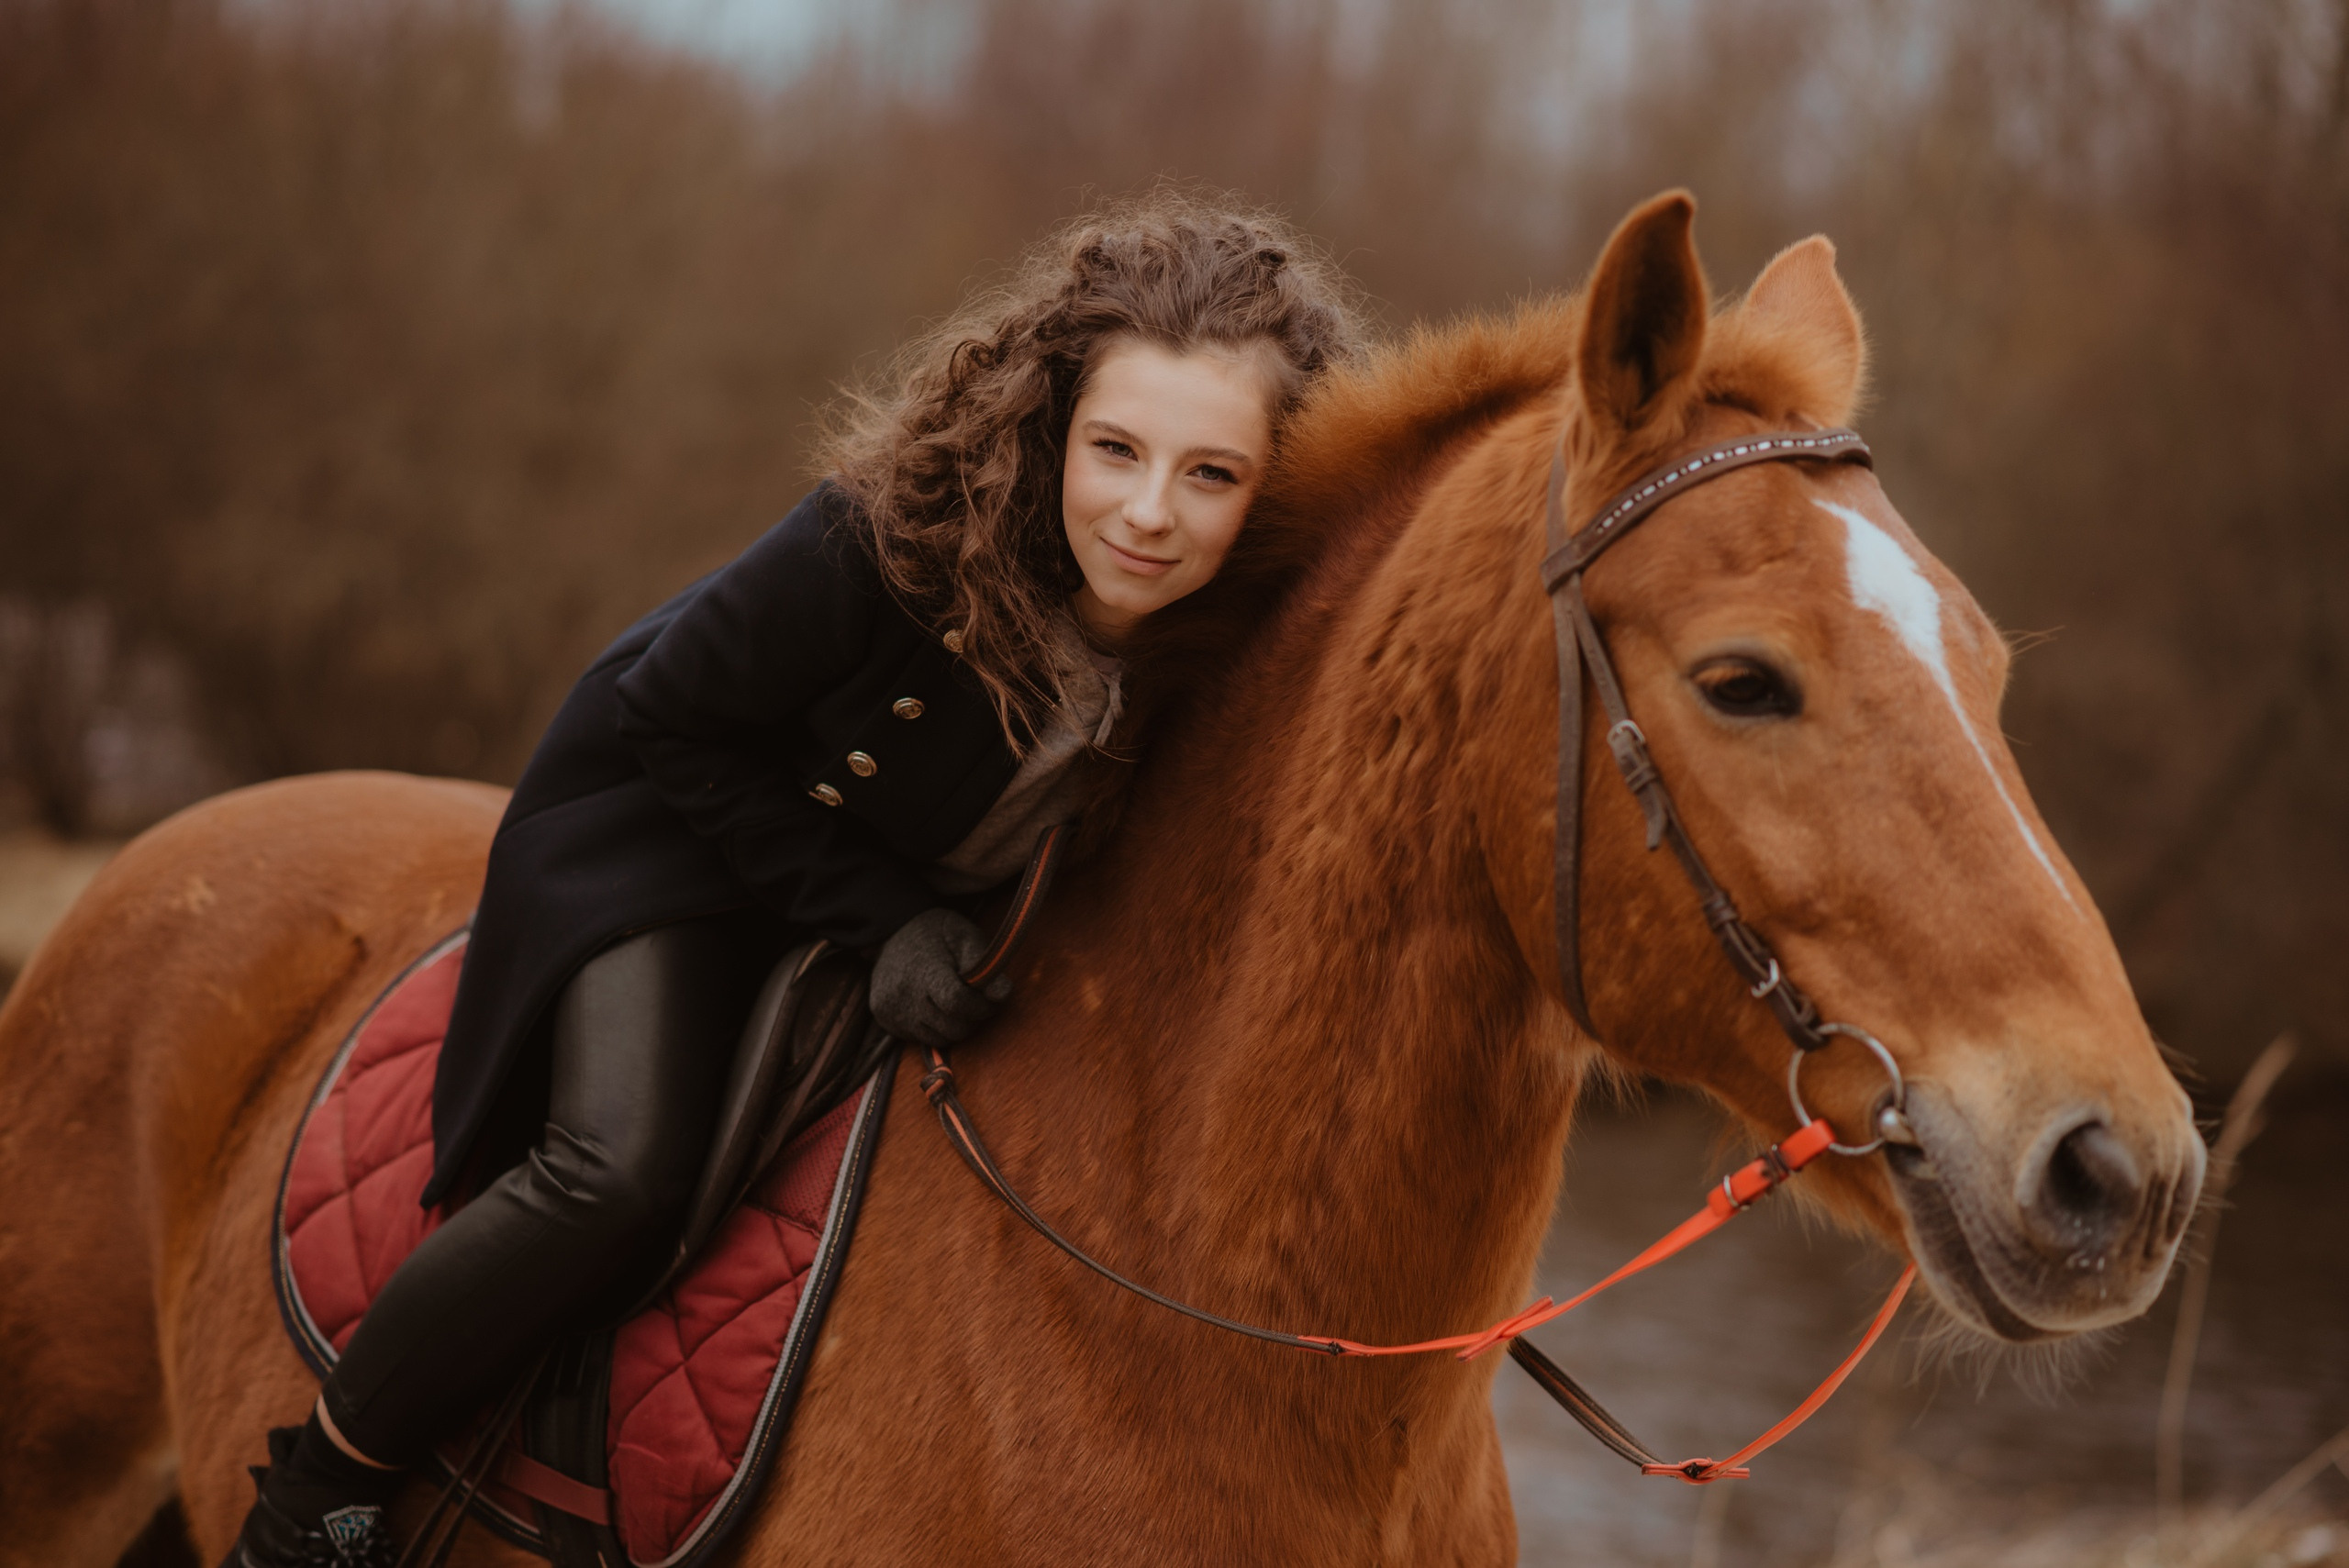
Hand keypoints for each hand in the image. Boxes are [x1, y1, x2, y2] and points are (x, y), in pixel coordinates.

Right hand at [869, 908, 1013, 1047]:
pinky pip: (922, 1039)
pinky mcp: (885, 1020)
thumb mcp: (963, 935)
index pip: (957, 1002)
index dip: (980, 1005)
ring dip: (956, 1025)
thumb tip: (1003, 995)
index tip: (988, 997)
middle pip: (953, 1027)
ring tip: (955, 1001)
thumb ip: (984, 964)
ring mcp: (892, 1009)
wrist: (891, 931)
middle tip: (975, 999)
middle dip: (972, 1018)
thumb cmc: (936, 932)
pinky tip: (935, 1006)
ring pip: (941, 1038)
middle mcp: (904, 993)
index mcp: (925, 969)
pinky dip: (936, 1028)